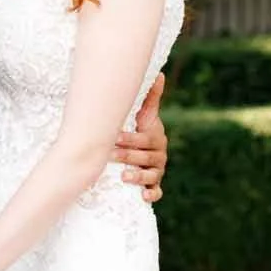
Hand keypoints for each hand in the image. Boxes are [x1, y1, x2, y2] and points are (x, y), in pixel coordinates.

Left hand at [114, 70, 166, 202]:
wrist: (144, 150)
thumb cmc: (140, 129)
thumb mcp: (145, 114)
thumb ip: (150, 97)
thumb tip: (159, 74)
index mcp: (157, 138)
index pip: (146, 139)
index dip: (131, 139)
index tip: (115, 137)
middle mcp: (159, 155)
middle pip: (146, 157)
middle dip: (128, 156)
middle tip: (111, 155)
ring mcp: (157, 171)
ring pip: (151, 175)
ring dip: (139, 176)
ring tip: (124, 176)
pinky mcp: (154, 185)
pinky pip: (157, 192)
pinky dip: (152, 194)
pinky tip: (143, 196)